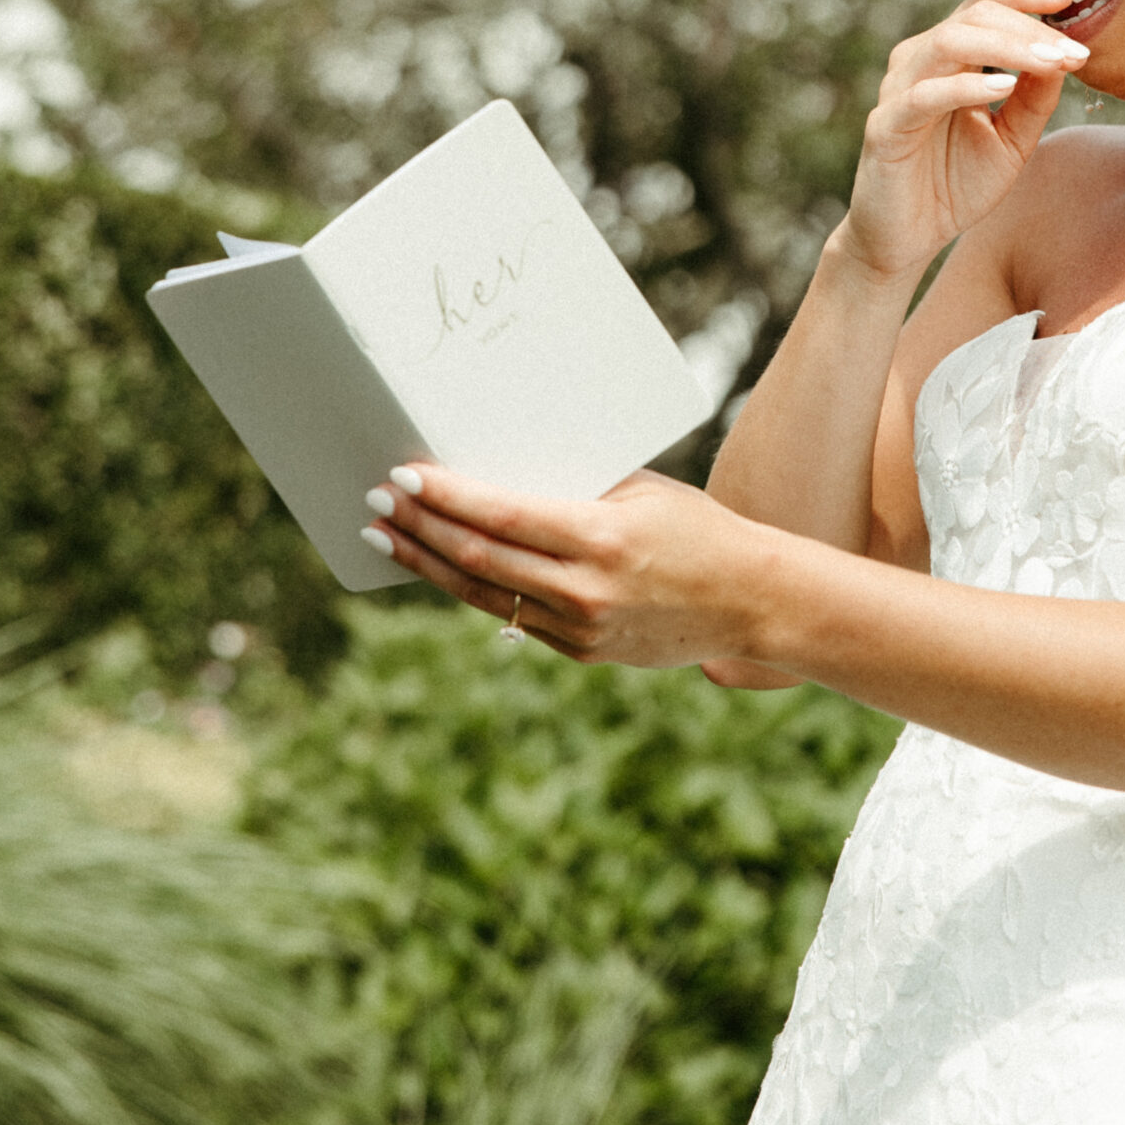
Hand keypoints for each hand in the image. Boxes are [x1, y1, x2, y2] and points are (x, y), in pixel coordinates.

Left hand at [362, 463, 784, 671]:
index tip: (404, 477)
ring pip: (482, 593)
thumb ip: (573, 489)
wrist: (748, 602)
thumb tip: (495, 473)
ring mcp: (579, 628)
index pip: (502, 515)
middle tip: (376, 502)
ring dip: (427, 563)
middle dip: (419, 528)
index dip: (446, 497)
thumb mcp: (640, 492)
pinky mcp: (579, 651)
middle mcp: (585, 588)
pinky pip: (511, 615)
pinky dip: (469, 588)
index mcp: (602, 537)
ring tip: (387, 537)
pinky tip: (440, 566)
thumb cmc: (695, 528)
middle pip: (478, 557)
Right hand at [838, 0, 1087, 281]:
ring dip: (1007, 47)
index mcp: (948, 57)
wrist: (905, 240)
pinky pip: (925, 95)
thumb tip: (1066, 56)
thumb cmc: (954, 184)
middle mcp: (920, 61)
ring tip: (1052, 62)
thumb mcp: (1012, 140)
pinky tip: (1005, 88)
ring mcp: (899, 90)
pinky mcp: (885, 127)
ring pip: (950, 41)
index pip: (986, 4)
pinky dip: (967, 86)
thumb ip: (1036, 100)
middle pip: (974, 14)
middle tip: (1075, 49)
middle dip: (1030, 26)